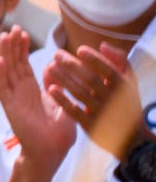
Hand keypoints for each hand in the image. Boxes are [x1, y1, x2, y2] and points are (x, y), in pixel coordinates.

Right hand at [0, 26, 74, 171]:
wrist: (51, 153)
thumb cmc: (58, 134)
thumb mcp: (63, 105)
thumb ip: (59, 86)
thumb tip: (53, 67)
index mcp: (32, 90)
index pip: (23, 64)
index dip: (21, 49)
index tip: (22, 33)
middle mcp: (20, 91)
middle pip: (13, 63)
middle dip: (12, 45)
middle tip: (13, 28)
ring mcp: (13, 97)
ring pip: (5, 70)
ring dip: (5, 53)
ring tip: (5, 36)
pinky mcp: (9, 106)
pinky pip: (1, 87)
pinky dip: (0, 73)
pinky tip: (0, 60)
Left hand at [44, 43, 146, 159]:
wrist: (131, 137)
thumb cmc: (126, 101)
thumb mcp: (129, 81)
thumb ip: (119, 60)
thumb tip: (102, 45)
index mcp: (123, 87)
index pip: (109, 71)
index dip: (95, 60)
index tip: (80, 49)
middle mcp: (113, 100)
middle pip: (91, 80)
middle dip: (73, 66)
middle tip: (56, 54)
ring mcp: (101, 114)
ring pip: (80, 93)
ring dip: (64, 79)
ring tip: (50, 67)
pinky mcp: (90, 125)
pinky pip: (74, 111)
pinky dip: (62, 100)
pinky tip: (51, 89)